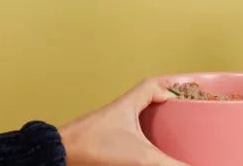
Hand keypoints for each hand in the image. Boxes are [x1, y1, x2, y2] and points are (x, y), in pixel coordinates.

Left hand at [59, 77, 186, 165]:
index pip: (151, 85)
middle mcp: (117, 112)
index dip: (168, 89)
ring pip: (134, 117)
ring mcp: (107, 125)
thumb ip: (169, 164)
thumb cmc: (92, 148)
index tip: (182, 101)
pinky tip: (141, 152)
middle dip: (162, 108)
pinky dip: (137, 139)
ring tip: (163, 136)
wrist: (60, 156)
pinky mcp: (100, 139)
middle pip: (144, 100)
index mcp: (128, 104)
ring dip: (148, 123)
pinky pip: (124, 132)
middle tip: (176, 118)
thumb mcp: (140, 157)